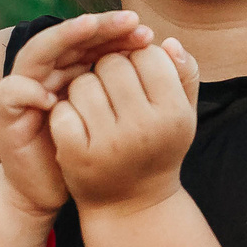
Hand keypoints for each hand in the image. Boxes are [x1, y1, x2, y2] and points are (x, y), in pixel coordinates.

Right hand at [0, 11, 153, 214]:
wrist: (50, 186)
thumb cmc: (91, 152)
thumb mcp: (119, 119)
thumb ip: (140, 86)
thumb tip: (167, 50)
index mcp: (74, 68)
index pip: (94, 38)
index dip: (118, 32)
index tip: (147, 33)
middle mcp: (48, 71)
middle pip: (68, 36)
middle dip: (96, 26)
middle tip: (126, 22)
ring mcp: (25, 87)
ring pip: (37, 51)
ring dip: (62, 39)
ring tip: (89, 29)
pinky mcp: (7, 111)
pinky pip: (12, 91)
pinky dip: (29, 90)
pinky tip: (53, 95)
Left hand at [49, 40, 201, 215]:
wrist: (132, 205)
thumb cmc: (158, 147)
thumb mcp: (182, 113)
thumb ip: (183, 73)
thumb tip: (168, 41)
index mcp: (174, 113)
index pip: (148, 54)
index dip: (139, 59)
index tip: (139, 79)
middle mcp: (144, 128)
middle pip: (112, 63)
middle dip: (109, 70)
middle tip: (114, 93)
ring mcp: (108, 143)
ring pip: (83, 82)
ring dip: (84, 89)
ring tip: (97, 109)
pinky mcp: (77, 155)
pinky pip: (62, 110)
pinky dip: (65, 113)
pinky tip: (78, 126)